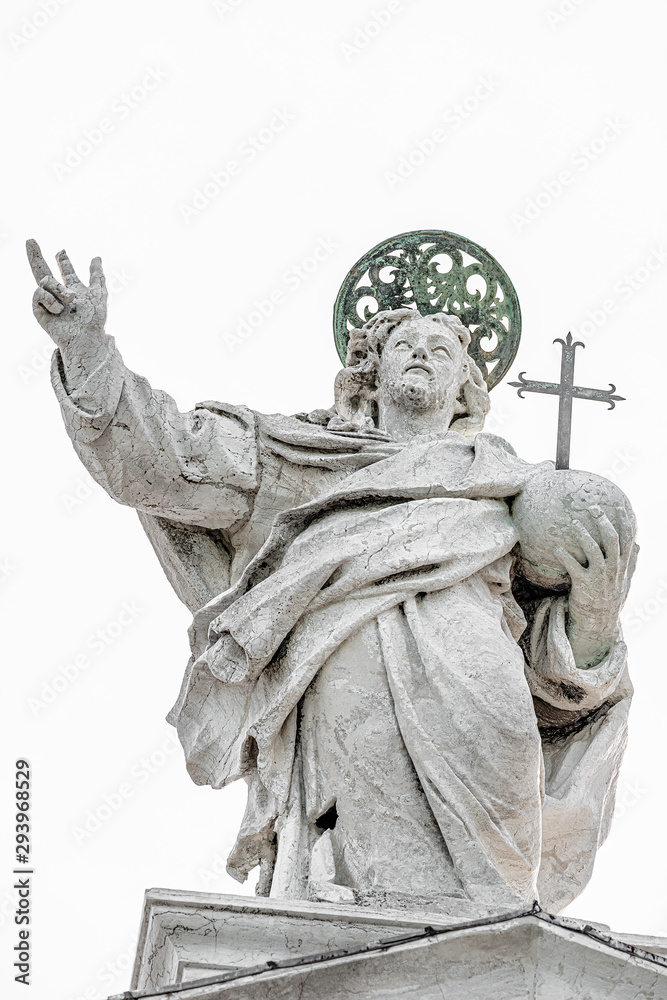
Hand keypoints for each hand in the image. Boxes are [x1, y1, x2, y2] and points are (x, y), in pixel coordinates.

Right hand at [27, 239, 106, 351]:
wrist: (86, 336)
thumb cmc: (94, 319)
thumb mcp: (99, 294)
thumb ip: (97, 276)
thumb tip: (96, 257)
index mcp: (75, 290)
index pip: (67, 272)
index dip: (64, 262)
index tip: (61, 252)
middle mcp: (60, 295)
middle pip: (44, 271)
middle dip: (36, 256)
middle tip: (30, 240)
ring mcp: (48, 302)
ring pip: (45, 280)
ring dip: (59, 289)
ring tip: (70, 300)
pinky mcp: (39, 311)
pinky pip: (39, 293)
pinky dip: (50, 299)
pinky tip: (58, 309)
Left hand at [554, 508, 637, 667]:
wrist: (598, 625)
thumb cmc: (609, 600)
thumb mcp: (625, 582)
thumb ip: (631, 564)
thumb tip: (639, 546)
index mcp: (622, 567)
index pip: (628, 541)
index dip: (625, 523)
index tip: (621, 506)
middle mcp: (613, 570)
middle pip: (612, 540)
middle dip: (604, 522)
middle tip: (594, 508)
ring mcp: (599, 578)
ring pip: (594, 550)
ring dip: (583, 534)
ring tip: (573, 523)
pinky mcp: (584, 585)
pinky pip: (574, 567)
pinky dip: (565, 556)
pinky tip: (557, 547)